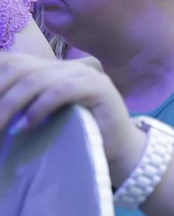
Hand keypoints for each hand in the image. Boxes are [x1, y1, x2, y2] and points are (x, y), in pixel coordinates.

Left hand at [0, 52, 143, 182]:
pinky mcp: (101, 89)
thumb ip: (21, 106)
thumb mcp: (41, 118)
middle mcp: (70, 66)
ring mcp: (87, 74)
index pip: (13, 61)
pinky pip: (61, 91)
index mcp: (54, 69)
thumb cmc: (77, 139)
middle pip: (19, 67)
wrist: (120, 154)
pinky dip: (39, 108)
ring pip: (36, 79)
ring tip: (1, 128)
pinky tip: (27, 127)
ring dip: (10, 105)